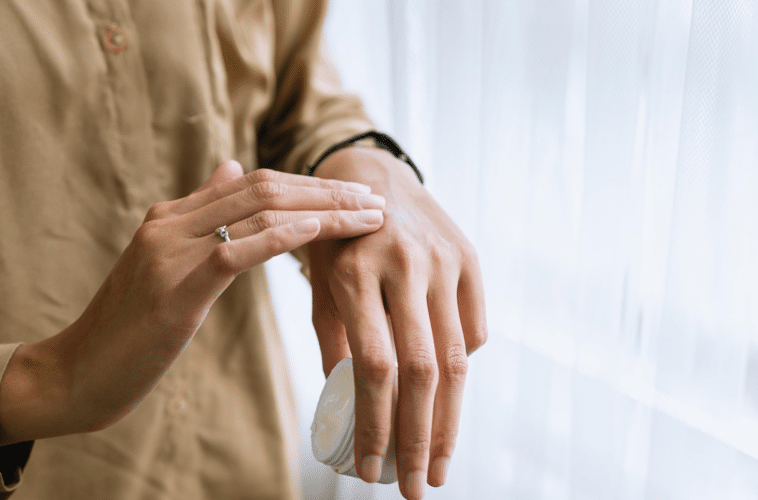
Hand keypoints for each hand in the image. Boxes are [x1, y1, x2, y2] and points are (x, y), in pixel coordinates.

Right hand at [0, 161, 385, 445]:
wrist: (77, 373)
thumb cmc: (130, 326)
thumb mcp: (167, 262)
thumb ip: (200, 215)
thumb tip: (232, 170)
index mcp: (172, 215)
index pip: (254, 183)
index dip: (310, 185)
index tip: (355, 196)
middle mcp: (170, 222)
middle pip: (264, 188)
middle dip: (327, 192)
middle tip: (377, 201)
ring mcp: (169, 251)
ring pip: (258, 211)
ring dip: (322, 211)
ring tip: (368, 217)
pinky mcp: (174, 288)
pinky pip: (235, 251)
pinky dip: (280, 237)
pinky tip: (318, 231)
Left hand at [308, 148, 487, 498]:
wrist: (372, 176)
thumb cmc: (334, 239)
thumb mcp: (319, 283)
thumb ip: (334, 341)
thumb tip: (345, 408)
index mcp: (354, 271)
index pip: (372, 366)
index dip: (374, 425)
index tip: (369, 470)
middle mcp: (404, 264)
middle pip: (421, 371)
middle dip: (418, 440)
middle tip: (414, 488)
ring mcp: (443, 260)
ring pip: (455, 359)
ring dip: (449, 422)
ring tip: (438, 465)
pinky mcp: (470, 259)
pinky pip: (474, 331)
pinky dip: (460, 371)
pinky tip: (446, 400)